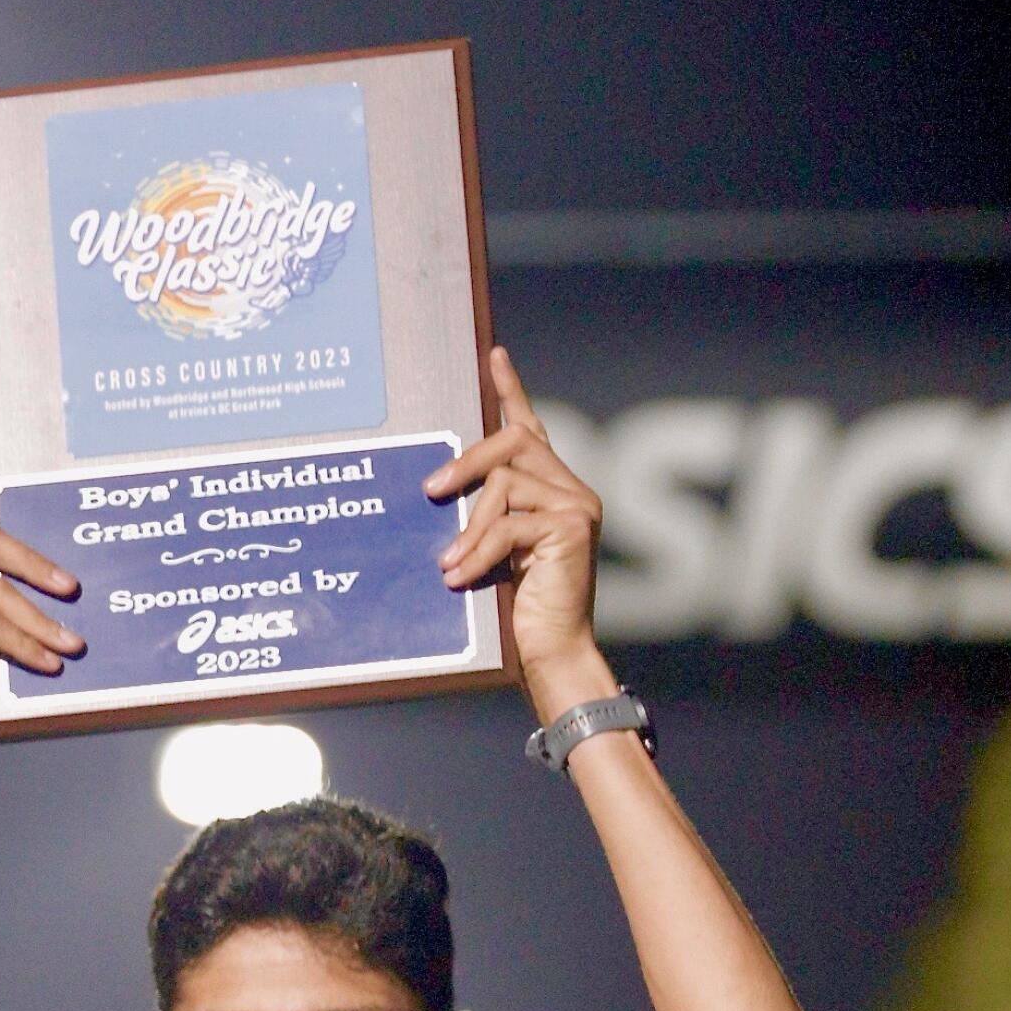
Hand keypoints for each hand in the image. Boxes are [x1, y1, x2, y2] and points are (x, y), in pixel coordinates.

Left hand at [424, 348, 605, 703]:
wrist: (553, 653)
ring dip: (470, 527)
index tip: (493, 356)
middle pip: (514, 442)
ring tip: (450, 564)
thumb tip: (442, 489)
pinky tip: (459, 577)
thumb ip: (485, 517)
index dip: (511, 392)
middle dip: (469, 463)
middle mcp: (572, 490)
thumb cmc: (521, 611)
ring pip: (507, 485)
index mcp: (554, 491)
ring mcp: (577, 507)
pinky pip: (510, 525)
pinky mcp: (573, 528)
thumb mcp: (495, 553)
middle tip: (433, 491)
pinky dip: (478, 552)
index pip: (530, 429)